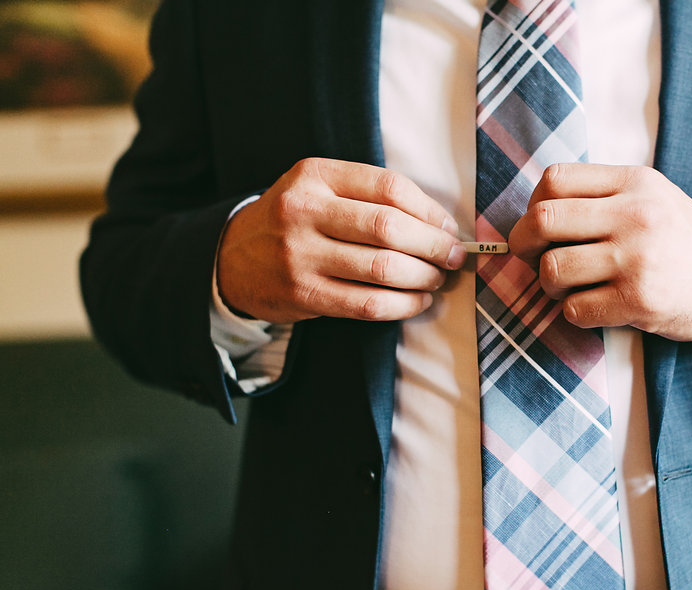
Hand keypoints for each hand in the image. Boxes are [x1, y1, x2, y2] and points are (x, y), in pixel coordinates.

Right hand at [217, 158, 465, 323]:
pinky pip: (367, 304)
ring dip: (423, 277)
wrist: (232, 257)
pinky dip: (403, 305)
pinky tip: (417, 301)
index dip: (429, 210)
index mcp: (315, 175)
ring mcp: (301, 255)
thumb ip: (368, 196)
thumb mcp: (319, 189)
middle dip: (433, 245)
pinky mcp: (304, 294)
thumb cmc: (295, 221)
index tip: (448, 227)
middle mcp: (304, 211)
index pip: (388, 187)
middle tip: (453, 257)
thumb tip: (438, 222)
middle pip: (389, 228)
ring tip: (437, 279)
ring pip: (382, 268)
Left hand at [508, 164, 691, 341]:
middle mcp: (635, 215)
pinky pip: (575, 310)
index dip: (533, 206)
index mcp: (634, 182)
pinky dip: (574, 313)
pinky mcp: (640, 301)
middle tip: (533, 259)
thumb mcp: (653, 198)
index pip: (554, 180)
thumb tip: (534, 216)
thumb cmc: (688, 242)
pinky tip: (595, 307)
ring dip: (550, 285)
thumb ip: (602, 197)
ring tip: (570, 288)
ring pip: (552, 269)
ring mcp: (637, 259)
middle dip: (524, 245)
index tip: (539, 227)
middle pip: (543, 221)